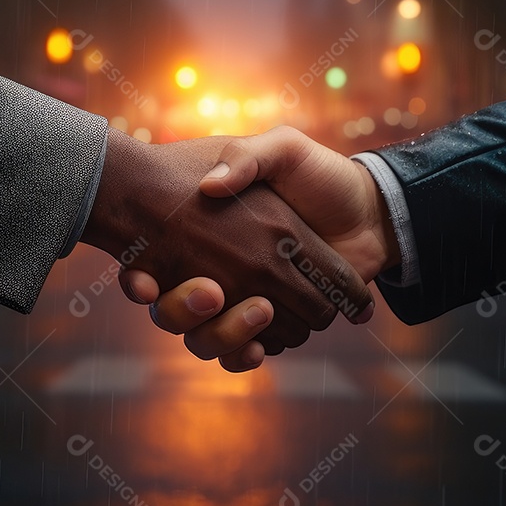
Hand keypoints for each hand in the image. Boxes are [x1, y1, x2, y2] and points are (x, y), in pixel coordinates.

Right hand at [80, 128, 372, 356]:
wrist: (366, 210)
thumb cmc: (318, 176)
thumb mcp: (282, 150)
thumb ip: (249, 158)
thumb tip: (212, 187)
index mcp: (209, 234)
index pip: (154, 263)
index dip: (139, 277)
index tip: (143, 280)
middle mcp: (215, 273)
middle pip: (173, 313)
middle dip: (182, 310)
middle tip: (212, 292)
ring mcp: (242, 303)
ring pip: (206, 339)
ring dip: (223, 333)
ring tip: (256, 311)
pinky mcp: (270, 327)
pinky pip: (242, 355)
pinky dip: (245, 355)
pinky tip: (259, 346)